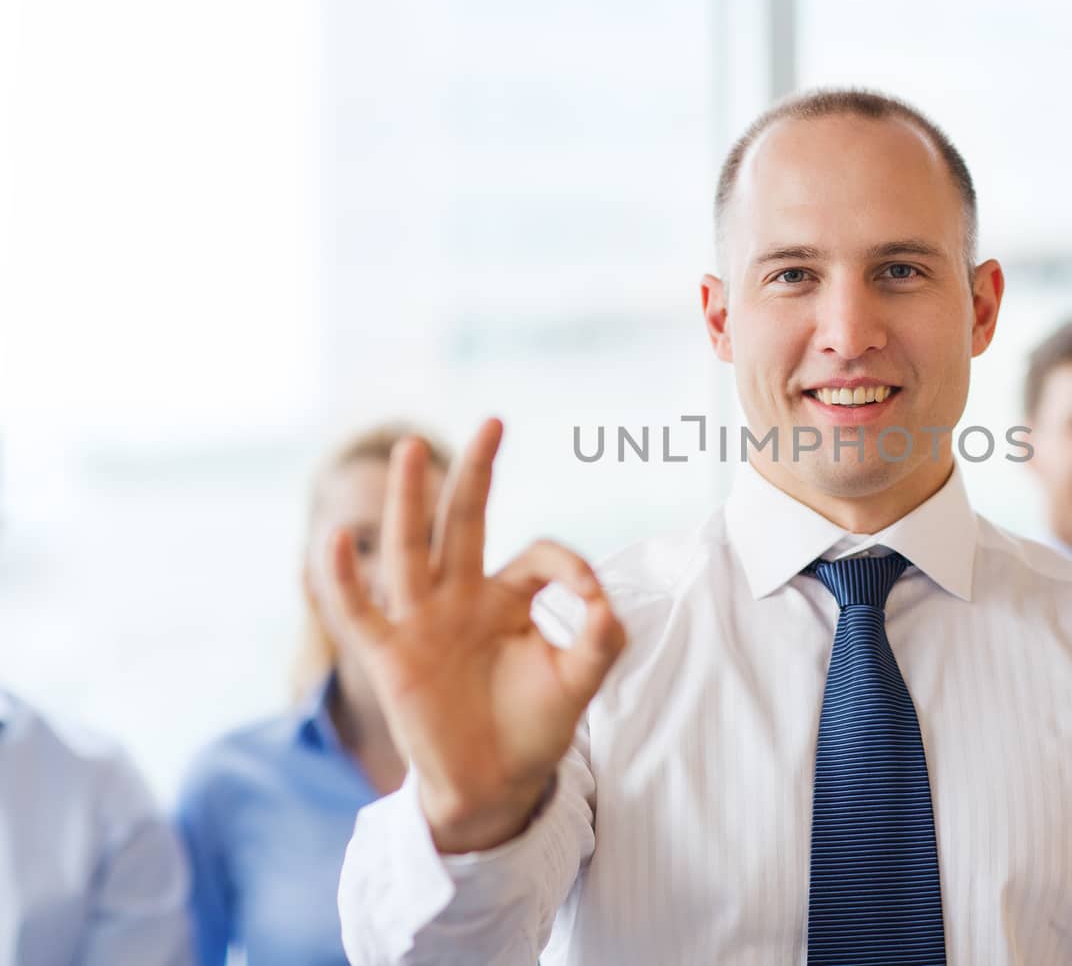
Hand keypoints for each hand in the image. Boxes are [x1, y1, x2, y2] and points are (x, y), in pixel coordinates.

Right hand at [325, 418, 626, 852]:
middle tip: (493, 422)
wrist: (496, 786)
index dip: (570, 569)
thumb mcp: (579, 681)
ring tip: (411, 448)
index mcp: (507, 597)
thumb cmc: (535, 727)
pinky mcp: (392, 657)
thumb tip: (603, 603)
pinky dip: (343, 578)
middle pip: (465, 523)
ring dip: (410, 499)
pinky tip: (333, 538)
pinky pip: (360, 611)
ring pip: (412, 549)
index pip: (537, 555)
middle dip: (477, 474)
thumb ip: (600, 640)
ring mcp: (422, 623)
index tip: (592, 600)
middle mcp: (461, 598)